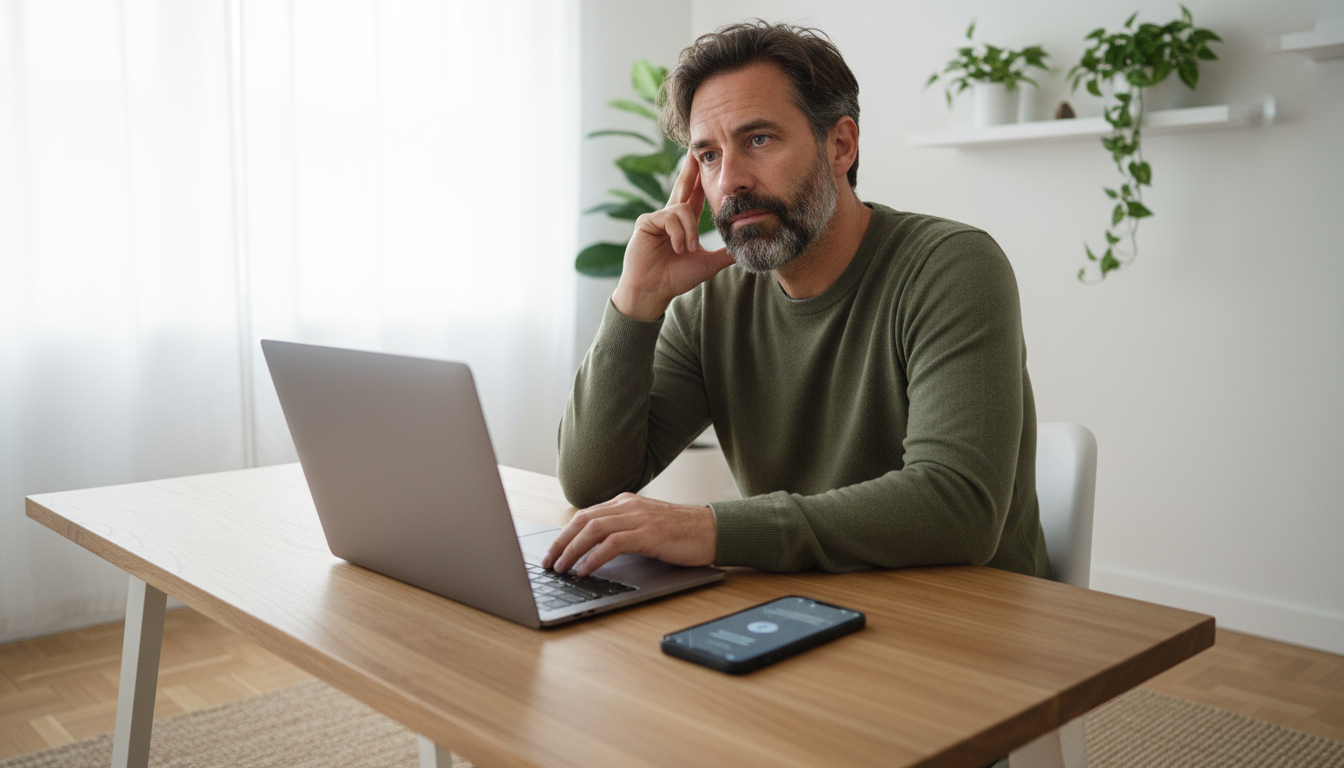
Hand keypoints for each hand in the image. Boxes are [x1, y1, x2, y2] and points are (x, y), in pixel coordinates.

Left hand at [541, 493, 716, 576]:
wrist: (714, 530)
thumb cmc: (683, 533)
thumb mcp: (647, 527)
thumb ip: (624, 531)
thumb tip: (595, 552)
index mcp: (626, 502)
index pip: (586, 515)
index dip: (565, 533)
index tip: (552, 551)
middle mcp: (629, 506)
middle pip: (583, 520)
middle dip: (560, 542)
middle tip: (548, 561)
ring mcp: (638, 518)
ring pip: (593, 530)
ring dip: (572, 550)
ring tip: (561, 567)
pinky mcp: (648, 534)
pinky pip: (612, 544)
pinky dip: (593, 558)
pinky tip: (585, 570)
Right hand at [611, 151, 734, 320]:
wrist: (654, 291)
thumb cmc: (675, 279)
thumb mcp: (708, 264)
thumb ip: (725, 254)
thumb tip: (745, 249)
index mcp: (684, 222)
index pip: (696, 194)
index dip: (702, 178)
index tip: (707, 161)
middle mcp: (670, 216)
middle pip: (684, 184)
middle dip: (690, 166)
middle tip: (696, 147)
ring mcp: (657, 217)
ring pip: (683, 209)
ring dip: (689, 231)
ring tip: (686, 250)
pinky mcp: (646, 222)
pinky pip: (670, 218)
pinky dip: (677, 234)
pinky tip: (676, 248)